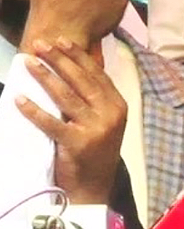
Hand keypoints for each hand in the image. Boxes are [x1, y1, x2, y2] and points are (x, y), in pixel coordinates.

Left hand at [15, 37, 126, 203]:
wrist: (94, 187)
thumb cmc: (95, 152)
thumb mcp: (104, 122)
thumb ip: (94, 101)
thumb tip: (70, 73)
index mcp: (118, 105)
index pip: (97, 74)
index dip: (78, 56)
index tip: (62, 41)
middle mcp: (110, 113)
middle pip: (81, 81)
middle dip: (60, 60)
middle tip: (41, 45)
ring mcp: (96, 128)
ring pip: (66, 97)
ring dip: (45, 77)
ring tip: (29, 63)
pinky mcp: (78, 144)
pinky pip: (52, 123)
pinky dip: (34, 111)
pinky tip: (20, 99)